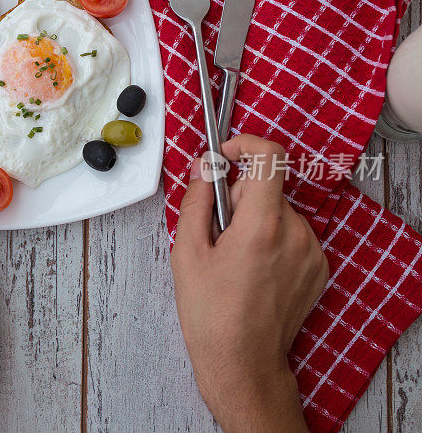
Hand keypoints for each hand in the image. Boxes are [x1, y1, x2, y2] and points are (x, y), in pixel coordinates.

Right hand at [171, 134, 327, 431]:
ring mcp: (312, 251)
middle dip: (239, 199)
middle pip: (267, 188)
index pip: (269, 156)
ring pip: (279, 211)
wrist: (243, 361)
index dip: (245, 144)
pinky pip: (292, 233)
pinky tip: (254, 270)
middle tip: (217, 233)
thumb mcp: (187, 251)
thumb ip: (196, 200)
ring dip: (256, 220)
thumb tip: (204, 166)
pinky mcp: (319, 267)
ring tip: (235, 259)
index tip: (226, 154)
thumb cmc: (210, 312)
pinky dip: (273, 239)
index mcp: (261, 226)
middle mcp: (296, 233)